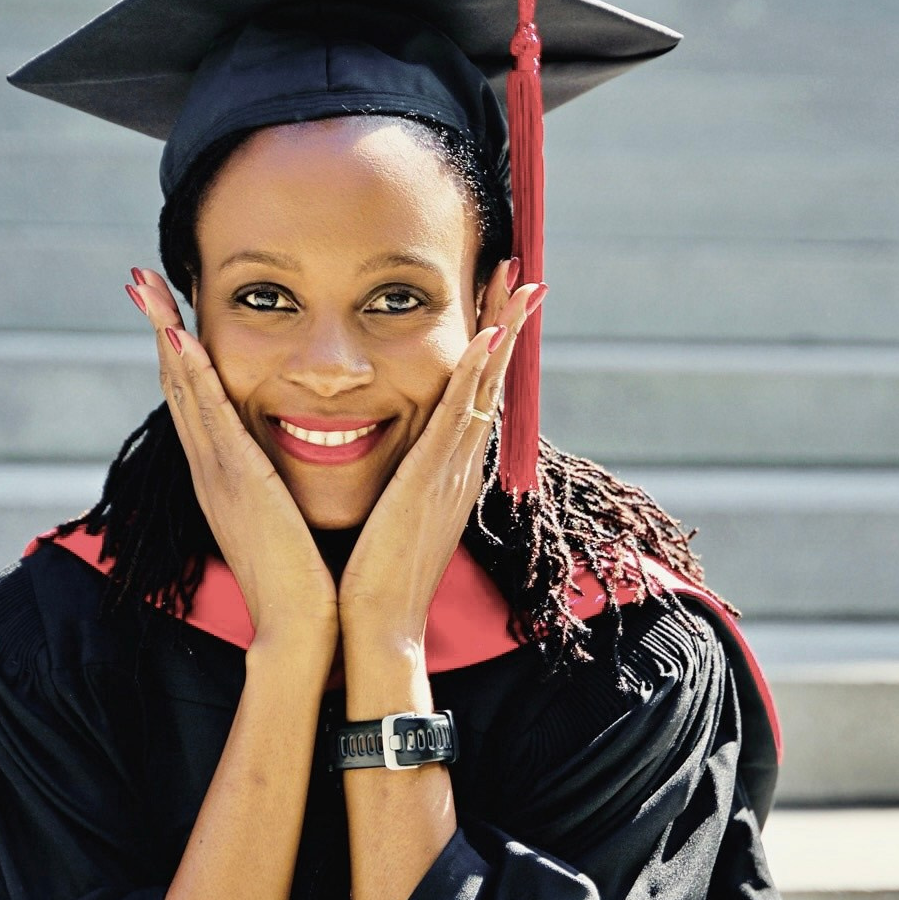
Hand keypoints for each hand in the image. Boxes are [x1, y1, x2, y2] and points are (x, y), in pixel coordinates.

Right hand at [129, 269, 337, 658]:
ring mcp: (217, 473)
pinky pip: (208, 417)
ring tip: (145, 287)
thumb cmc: (306, 579)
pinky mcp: (235, 481)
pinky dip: (191, 376)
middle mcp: (211, 469)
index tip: (170, 308)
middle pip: (178, 384)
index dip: (180, 353)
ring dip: (164, 334)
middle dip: (159, 328)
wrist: (302, 628)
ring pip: (185, 390)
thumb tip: (304, 459)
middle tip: (139, 278)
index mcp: (225, 476)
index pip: (198, 400)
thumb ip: (285, 485)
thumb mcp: (289, 518)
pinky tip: (179, 338)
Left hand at [338, 273, 543, 659]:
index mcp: (448, 473)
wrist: (376, 625)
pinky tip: (486, 337)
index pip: (474, 396)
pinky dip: (476, 375)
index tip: (498, 306)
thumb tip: (392, 463)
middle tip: (523, 274)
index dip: (490, 349)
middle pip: (492, 380)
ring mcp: (451, 472)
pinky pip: (458, 416)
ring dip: (504, 332)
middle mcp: (459, 466)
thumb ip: (398, 485)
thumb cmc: (374, 580)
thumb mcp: (393, 517)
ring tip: (520, 283)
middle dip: (508, 325)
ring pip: (484, 387)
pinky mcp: (431, 480)